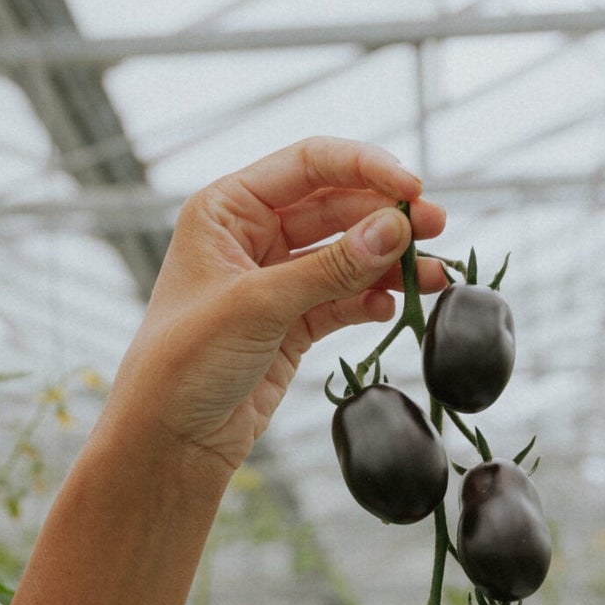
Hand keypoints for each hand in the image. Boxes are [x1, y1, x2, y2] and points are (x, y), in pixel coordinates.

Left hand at [105, 138, 446, 474]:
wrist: (168, 439)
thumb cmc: (183, 362)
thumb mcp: (258, 305)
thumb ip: (330, 268)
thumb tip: (395, 229)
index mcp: (227, 209)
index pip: (308, 165)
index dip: (365, 168)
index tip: (412, 188)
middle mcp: (251, 235)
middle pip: (336, 206)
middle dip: (387, 217)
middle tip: (437, 228)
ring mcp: (275, 279)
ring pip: (346, 254)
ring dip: (390, 262)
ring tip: (434, 276)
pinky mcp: (292, 322)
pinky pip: (344, 298)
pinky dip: (371, 300)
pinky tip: (395, 307)